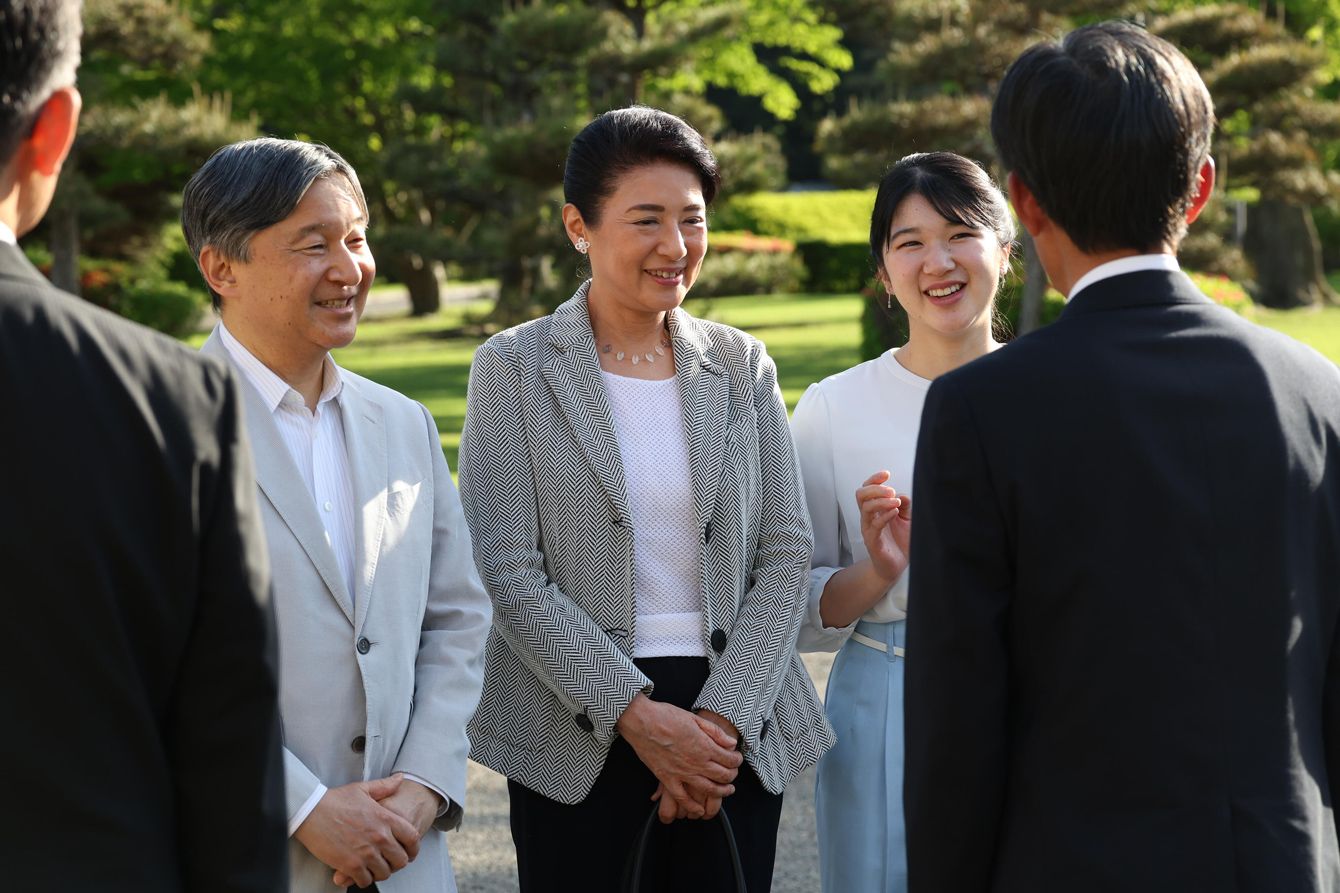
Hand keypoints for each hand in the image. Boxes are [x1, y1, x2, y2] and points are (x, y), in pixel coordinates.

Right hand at [331, 777, 442, 886]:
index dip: (413, 849)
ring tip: (374, 867)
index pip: (412, 839)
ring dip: (380, 872)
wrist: (311, 812)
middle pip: (401, 860)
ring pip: (385, 873)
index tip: (409, 852)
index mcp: (386, 818)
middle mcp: (380, 837)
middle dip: (397, 862)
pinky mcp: (350, 865)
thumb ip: (385, 786)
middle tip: (388, 861)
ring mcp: (366, 853)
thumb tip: (400, 778)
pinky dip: (364, 879)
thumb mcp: (363, 789)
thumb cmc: (335, 800)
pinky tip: (359, 872)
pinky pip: (365, 880)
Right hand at [617, 694, 741, 820]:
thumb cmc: (666, 716)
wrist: (641, 722)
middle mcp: (696, 762)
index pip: (729, 759)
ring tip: (727, 790)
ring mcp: (682, 773)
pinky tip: (699, 810)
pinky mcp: (667, 778)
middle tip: (733, 774)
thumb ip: (715, 732)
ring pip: (708, 789)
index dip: (737, 760)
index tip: (737, 759)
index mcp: (704, 746)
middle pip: (723, 775)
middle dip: (732, 776)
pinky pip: (682, 798)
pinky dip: (692, 806)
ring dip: (721, 792)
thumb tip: (731, 742)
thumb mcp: (694, 718)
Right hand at [856, 470, 911, 584]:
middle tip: (890, 490)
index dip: (874, 479)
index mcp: (876, 509)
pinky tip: (895, 512)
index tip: (886, 474)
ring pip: (866, 507)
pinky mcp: (873, 541)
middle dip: (874, 487)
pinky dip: (884, 516)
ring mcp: (869, 528)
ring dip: (881, 500)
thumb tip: (902, 494)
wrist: (898, 567)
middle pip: (861, 494)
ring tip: (896, 502)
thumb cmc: (901, 542)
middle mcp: (870, 517)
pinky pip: (874, 525)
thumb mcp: (908, 519)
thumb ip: (906, 506)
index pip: (867, 489)